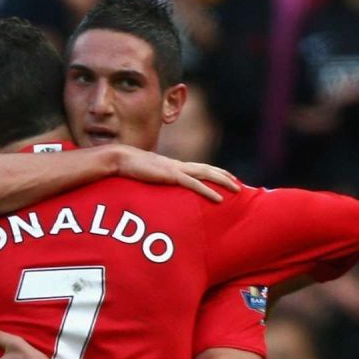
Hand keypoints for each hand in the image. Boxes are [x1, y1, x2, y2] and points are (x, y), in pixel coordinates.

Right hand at [114, 145, 239, 201]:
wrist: (120, 159)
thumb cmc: (129, 168)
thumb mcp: (145, 175)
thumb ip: (154, 178)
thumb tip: (155, 185)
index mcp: (173, 165)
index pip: (198, 167)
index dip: (213, 172)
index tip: (226, 177)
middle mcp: (178, 165)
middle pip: (207, 169)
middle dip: (224, 176)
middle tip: (238, 185)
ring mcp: (176, 169)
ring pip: (206, 174)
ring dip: (223, 181)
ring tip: (237, 189)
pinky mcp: (171, 176)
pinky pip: (195, 185)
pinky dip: (208, 191)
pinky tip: (219, 199)